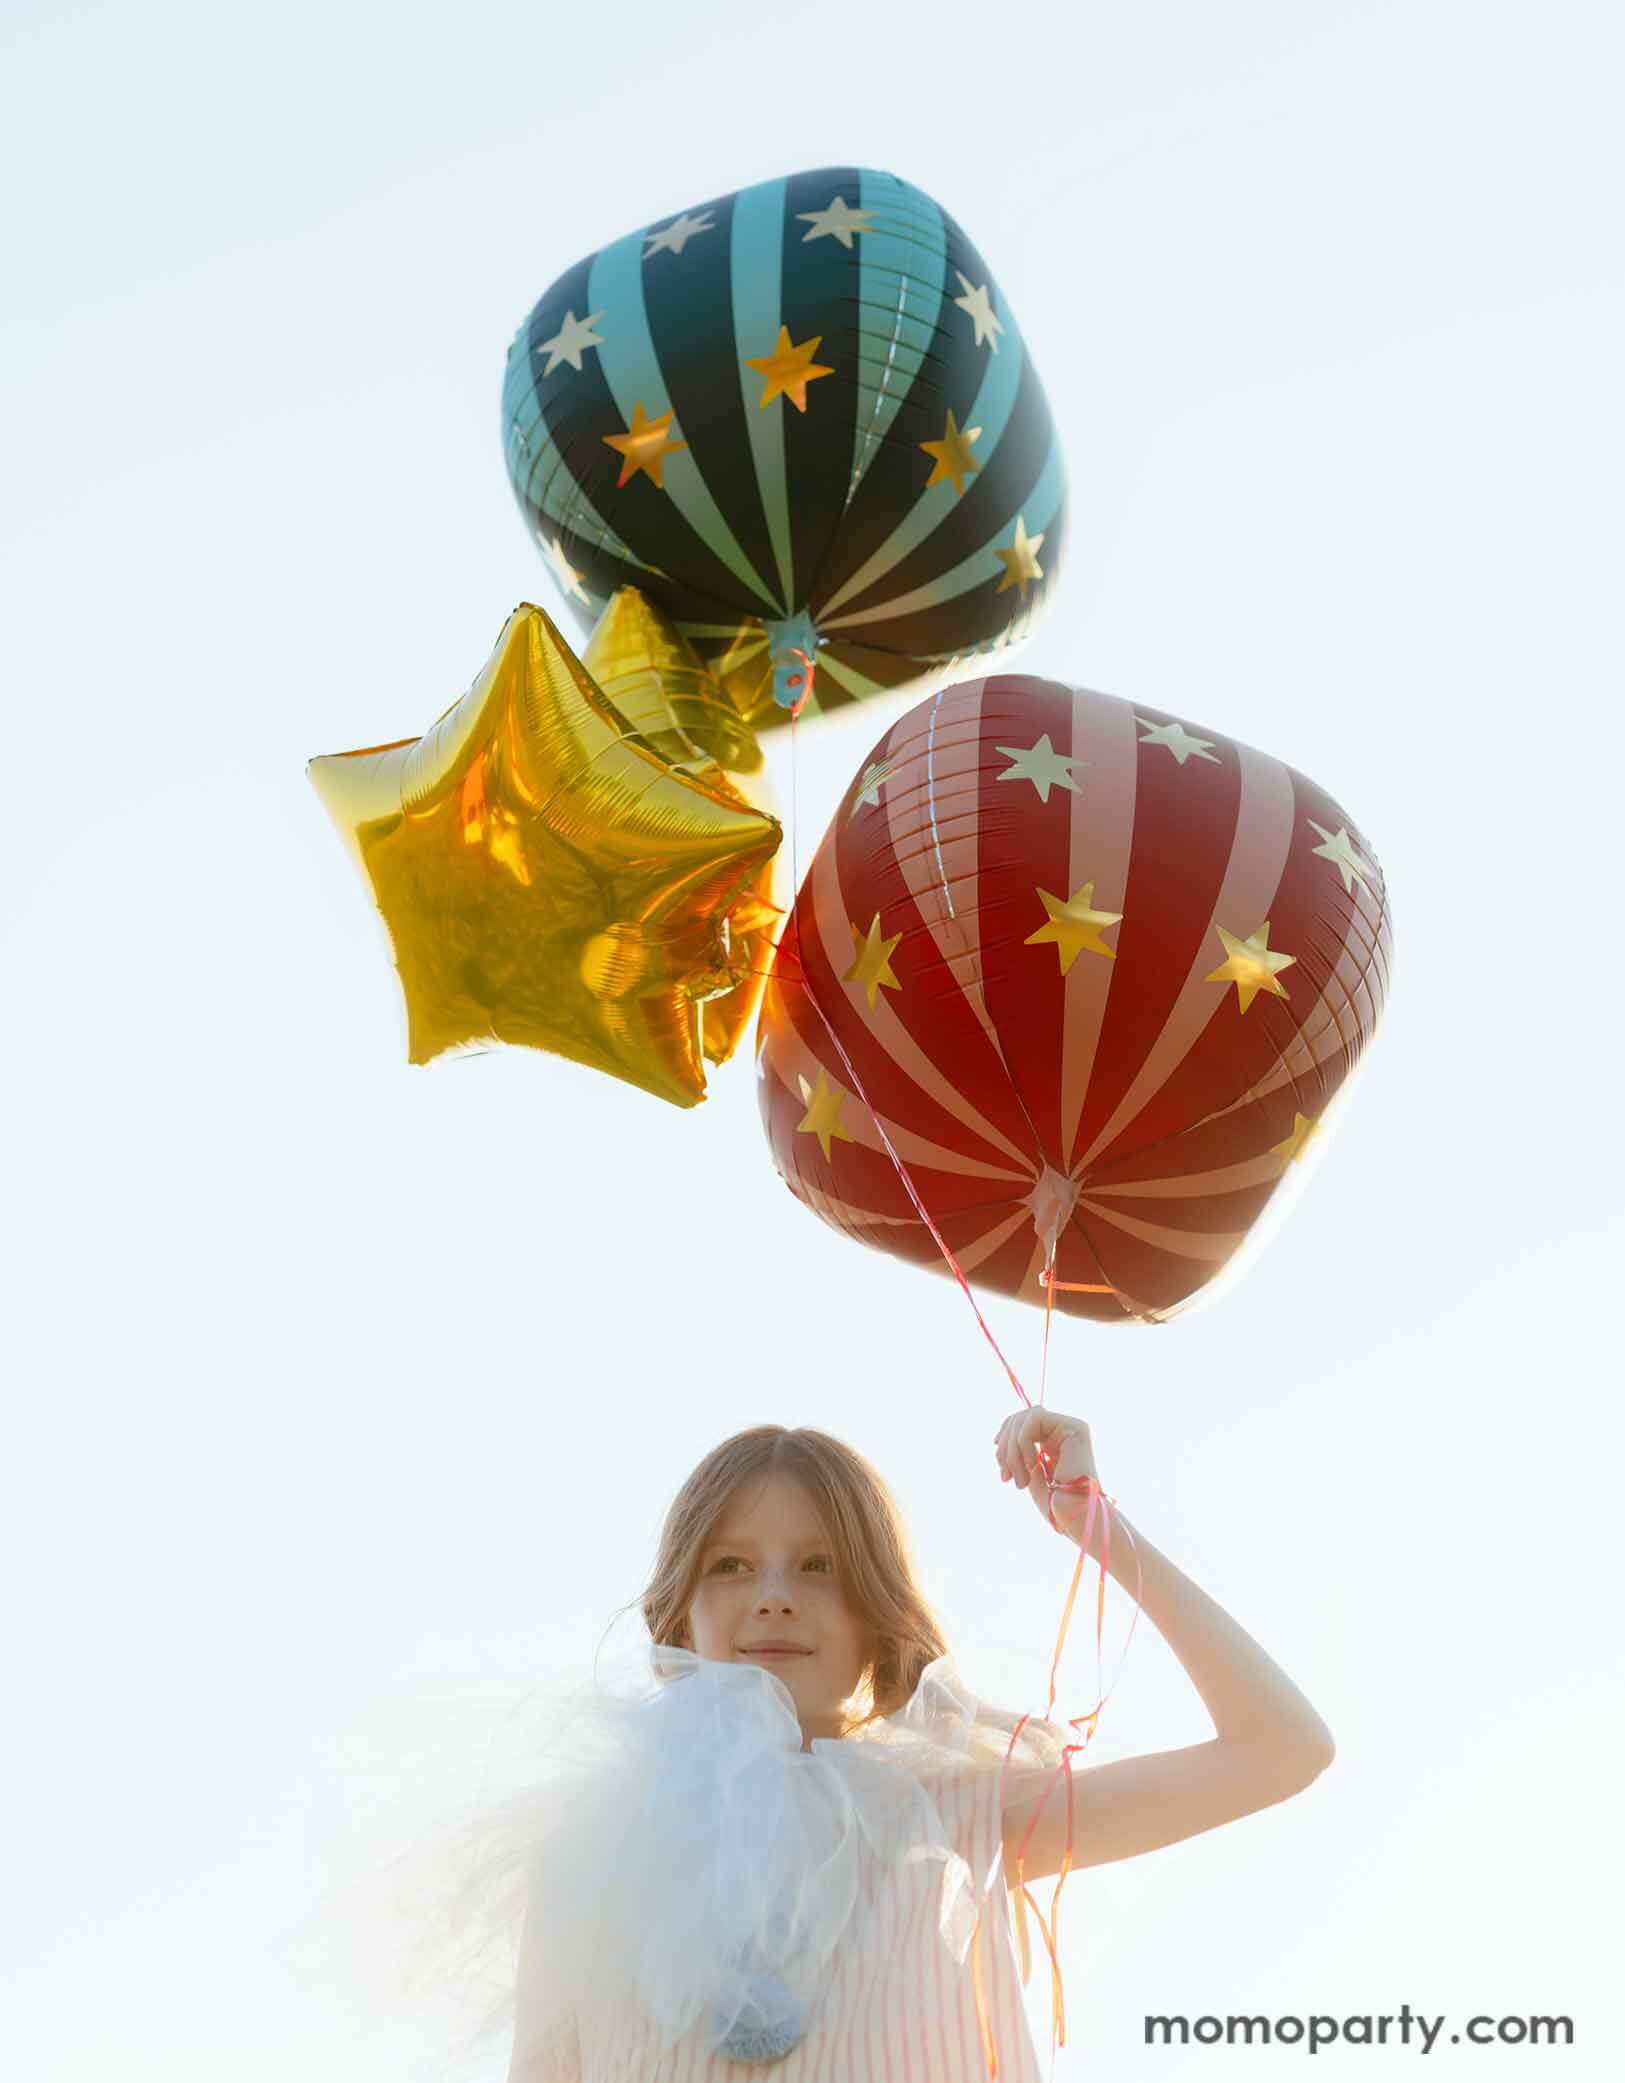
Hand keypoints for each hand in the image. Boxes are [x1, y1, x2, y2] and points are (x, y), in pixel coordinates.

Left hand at [994, 1408, 1103, 1545]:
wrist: (1075, 1517)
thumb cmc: (1054, 1504)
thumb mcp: (1028, 1473)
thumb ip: (1018, 1452)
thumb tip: (999, 1438)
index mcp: (1053, 1440)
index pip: (1021, 1422)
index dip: (1005, 1438)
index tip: (1000, 1465)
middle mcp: (1063, 1430)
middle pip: (1020, 1418)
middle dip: (1006, 1448)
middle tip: (1006, 1477)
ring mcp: (1071, 1427)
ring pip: (1025, 1417)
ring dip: (1014, 1450)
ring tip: (1021, 1479)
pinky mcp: (1075, 1428)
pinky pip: (1035, 1419)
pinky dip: (1024, 1442)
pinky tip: (1033, 1465)